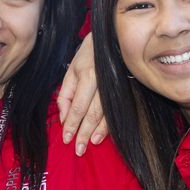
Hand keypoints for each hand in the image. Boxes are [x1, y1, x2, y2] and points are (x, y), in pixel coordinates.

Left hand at [57, 33, 108, 154]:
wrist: (114, 39)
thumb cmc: (89, 55)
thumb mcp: (72, 70)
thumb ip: (65, 95)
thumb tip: (64, 118)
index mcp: (87, 75)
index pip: (78, 106)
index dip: (72, 124)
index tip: (66, 138)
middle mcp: (102, 83)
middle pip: (92, 113)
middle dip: (84, 133)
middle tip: (78, 150)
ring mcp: (116, 87)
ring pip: (106, 114)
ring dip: (97, 132)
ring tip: (90, 144)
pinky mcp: (125, 90)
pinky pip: (117, 112)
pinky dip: (109, 126)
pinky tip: (103, 135)